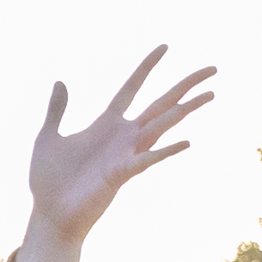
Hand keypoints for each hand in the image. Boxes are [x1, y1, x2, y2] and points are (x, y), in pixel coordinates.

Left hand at [17, 48, 216, 261]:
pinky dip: (166, 150)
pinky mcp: (122, 174)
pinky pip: (148, 159)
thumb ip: (56, 110)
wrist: (49, 215)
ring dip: (186, 110)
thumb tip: (60, 81)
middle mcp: (122, 136)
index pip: (131, 87)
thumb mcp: (48, 139)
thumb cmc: (49, 181)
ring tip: (211, 94)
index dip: (147, 67)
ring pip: (163, 125)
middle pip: (161, 103)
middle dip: (185, 85)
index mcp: (105, 124)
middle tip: (213, 67)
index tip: (165, 46)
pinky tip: (187, 141)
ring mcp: (126, 154)